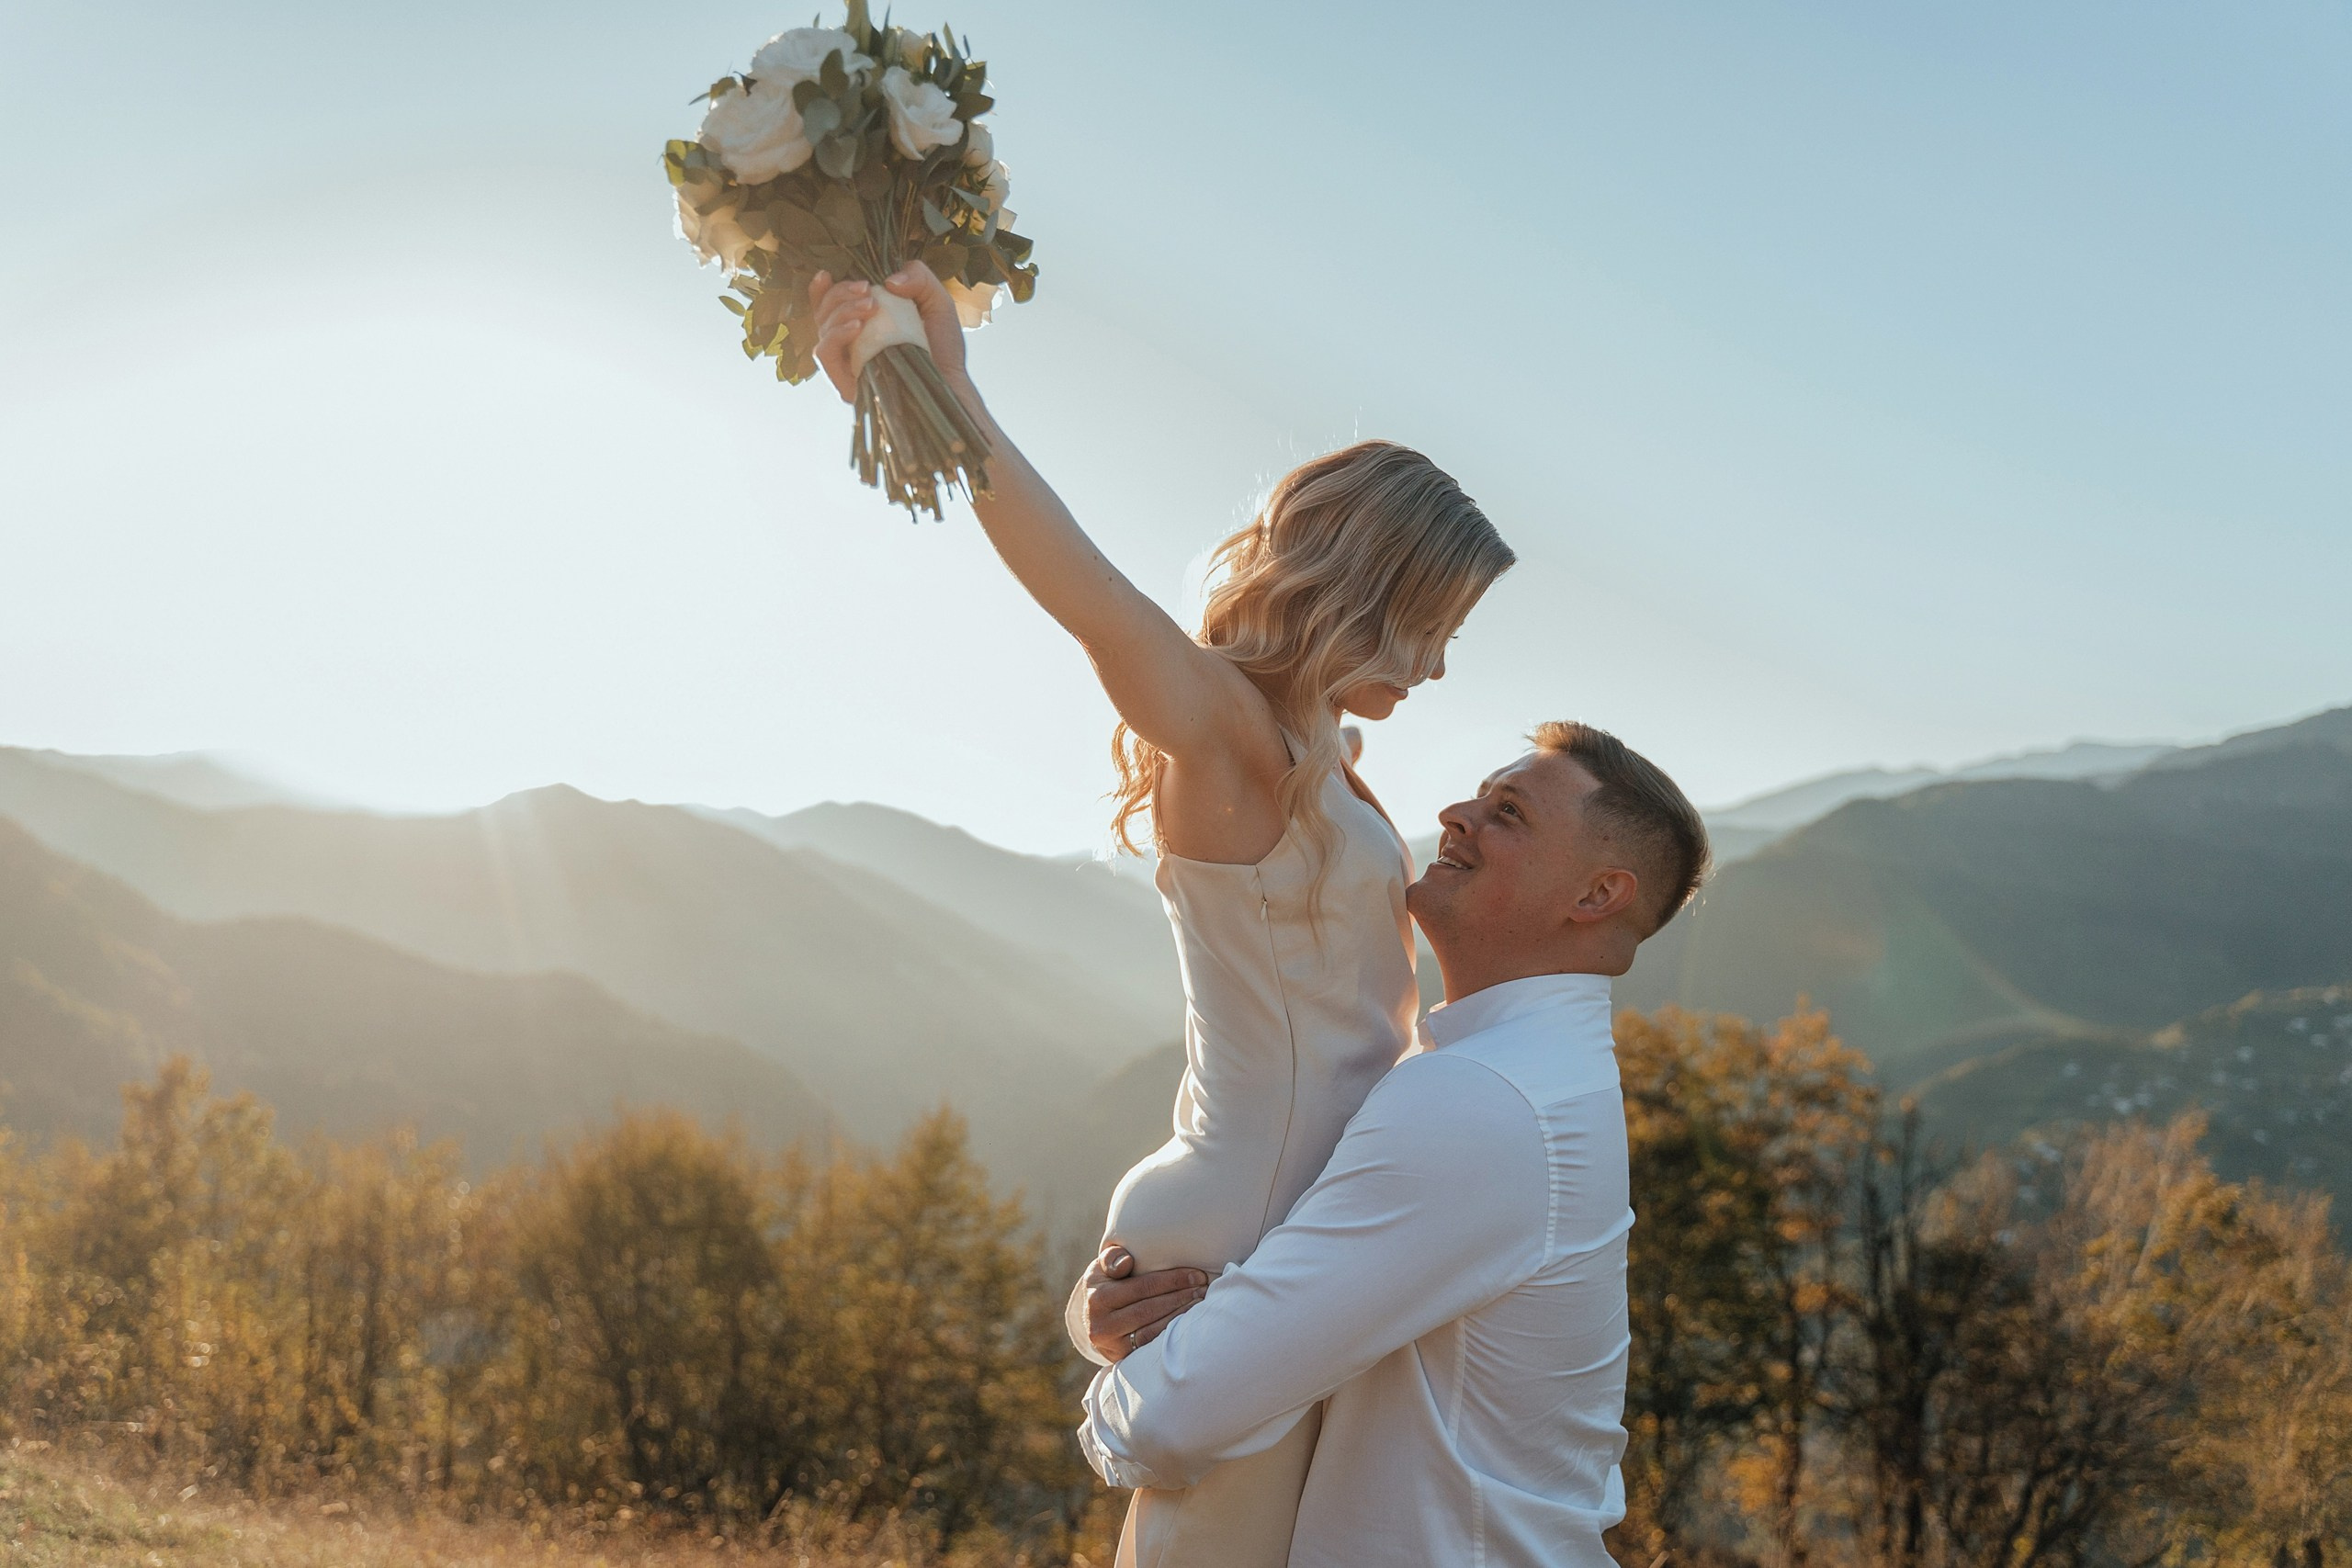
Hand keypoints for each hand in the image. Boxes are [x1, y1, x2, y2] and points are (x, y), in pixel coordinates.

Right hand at [806, 260, 969, 403]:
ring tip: (870, 307)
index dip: (821, 289)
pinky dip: (836, 335)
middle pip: (824, 311)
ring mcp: (845, 362)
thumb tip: (889, 281)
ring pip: (823, 328)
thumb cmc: (942, 347)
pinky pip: (824, 354)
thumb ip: (918, 277)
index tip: (827, 274)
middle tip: (866, 290)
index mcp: (862, 322)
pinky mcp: (845, 382)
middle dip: (841, 293)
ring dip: (842, 310)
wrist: (950, 383)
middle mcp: (849, 342)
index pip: (828, 304)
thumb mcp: (936, 301)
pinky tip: (857, 327)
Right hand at [1083, 1245, 1208, 1362]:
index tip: (1196, 1275)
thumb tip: (1127, 1262)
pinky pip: (1151, 1346)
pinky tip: (1188, 1322)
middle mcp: (1101, 1325)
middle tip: (1204, 1289)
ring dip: (1180, 1316)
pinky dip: (1172, 1334)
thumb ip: (1112, 1258)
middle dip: (1181, 1298)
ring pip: (1152, 1331)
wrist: (1093, 1319)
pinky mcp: (1122, 1358)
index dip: (1172, 1280)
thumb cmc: (1105, 1284)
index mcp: (1097, 1298)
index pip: (1142, 1287)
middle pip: (1149, 1310)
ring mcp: (1112, 1345)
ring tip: (1201, 1303)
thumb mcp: (1101, 1268)